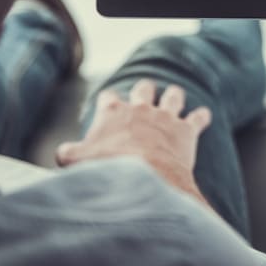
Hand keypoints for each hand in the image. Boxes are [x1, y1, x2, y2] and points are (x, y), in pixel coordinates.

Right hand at [56, 80, 210, 195]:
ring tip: (174, 97)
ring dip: (174, 97)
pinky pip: (198, 118)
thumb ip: (69, 154)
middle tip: (144, 93)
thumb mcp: (77, 162)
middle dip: (144, 90)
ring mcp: (165, 118)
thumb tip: (61, 154)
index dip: (109, 101)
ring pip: (173, 96)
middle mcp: (141, 109)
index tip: (109, 104)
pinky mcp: (186, 131)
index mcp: (113, 113)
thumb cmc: (106, 169)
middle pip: (143, 88)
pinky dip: (202, 117)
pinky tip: (204, 116)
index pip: (109, 98)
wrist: (142, 178)